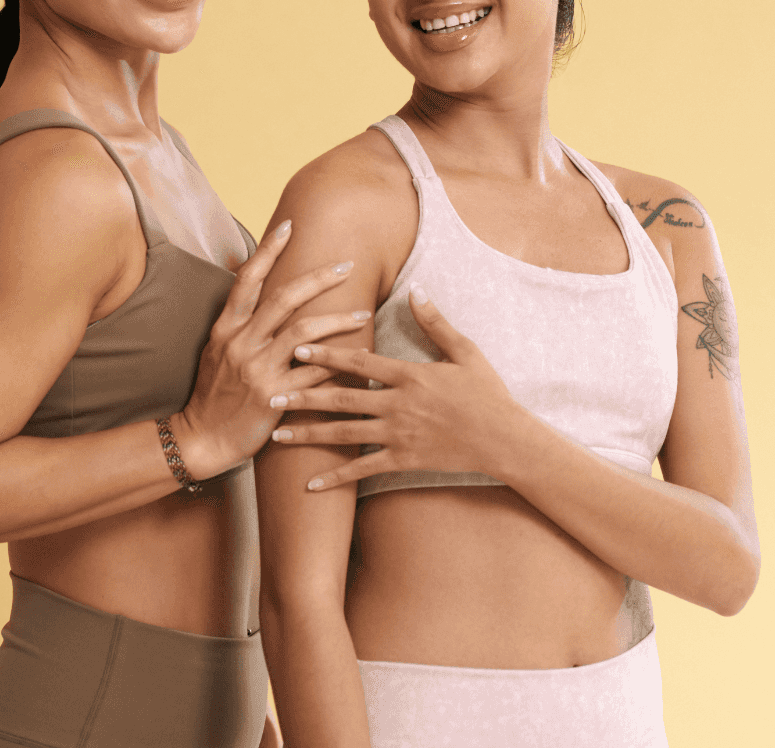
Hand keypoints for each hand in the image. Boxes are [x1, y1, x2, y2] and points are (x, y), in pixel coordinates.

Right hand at [174, 220, 369, 478]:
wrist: (201, 437)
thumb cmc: (213, 393)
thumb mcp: (216, 349)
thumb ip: (237, 321)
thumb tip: (251, 284)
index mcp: (226, 328)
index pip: (247, 279)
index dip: (268, 250)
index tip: (289, 226)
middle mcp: (241, 343)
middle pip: (284, 298)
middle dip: (319, 278)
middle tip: (346, 266)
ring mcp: (257, 370)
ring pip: (304, 333)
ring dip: (337, 321)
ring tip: (361, 315)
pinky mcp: (274, 397)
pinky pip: (314, 376)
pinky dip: (337, 365)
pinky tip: (358, 358)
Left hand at [267, 288, 526, 489]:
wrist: (505, 439)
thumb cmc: (488, 393)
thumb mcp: (465, 351)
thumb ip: (435, 323)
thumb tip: (415, 290)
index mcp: (409, 374)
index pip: (359, 360)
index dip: (326, 353)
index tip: (297, 347)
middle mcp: (398, 404)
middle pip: (341, 397)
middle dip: (303, 394)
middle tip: (270, 392)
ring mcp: (399, 434)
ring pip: (344, 433)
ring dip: (308, 434)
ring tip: (277, 434)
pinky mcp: (404, 460)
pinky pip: (363, 470)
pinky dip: (336, 478)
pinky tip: (311, 485)